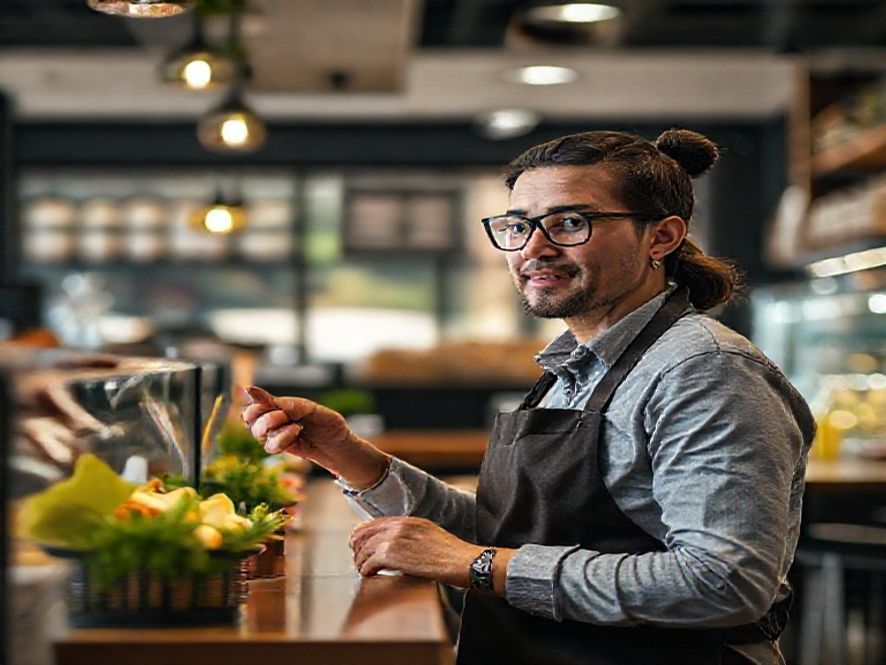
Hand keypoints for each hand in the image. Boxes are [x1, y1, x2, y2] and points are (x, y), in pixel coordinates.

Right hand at [241, 386, 388, 487]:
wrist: (341, 446)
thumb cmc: (329, 424)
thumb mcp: (313, 410)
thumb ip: (291, 405)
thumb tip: (270, 398)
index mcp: (281, 405)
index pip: (257, 401)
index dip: (255, 399)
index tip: (259, 397)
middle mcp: (276, 419)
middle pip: (250, 417)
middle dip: (263, 415)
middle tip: (282, 414)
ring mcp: (277, 434)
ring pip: (258, 432)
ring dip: (274, 426)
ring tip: (295, 425)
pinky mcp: (282, 449)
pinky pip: (270, 445)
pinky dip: (282, 438)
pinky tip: (296, 433)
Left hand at [349, 516, 485, 586]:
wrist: (463, 560)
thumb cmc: (451, 553)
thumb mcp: (429, 534)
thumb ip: (411, 535)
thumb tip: (397, 546)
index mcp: (407, 520)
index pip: (373, 524)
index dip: (361, 536)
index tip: (358, 545)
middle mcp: (398, 526)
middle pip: (363, 534)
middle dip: (357, 548)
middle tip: (358, 560)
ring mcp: (394, 539)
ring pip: (364, 549)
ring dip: (361, 561)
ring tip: (364, 570)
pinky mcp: (393, 556)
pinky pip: (368, 563)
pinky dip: (366, 570)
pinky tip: (369, 575)